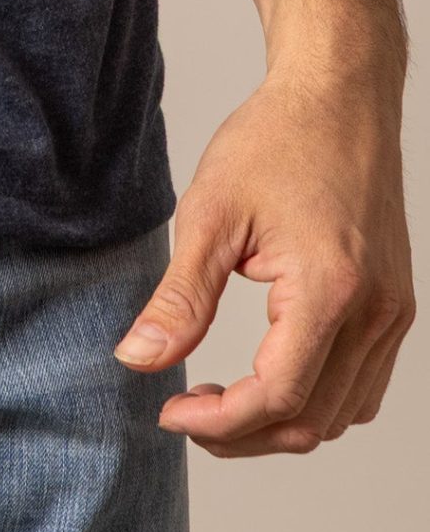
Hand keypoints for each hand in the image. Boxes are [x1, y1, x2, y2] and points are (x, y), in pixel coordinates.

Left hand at [115, 64, 413, 455]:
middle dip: (242, 432)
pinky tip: (265, 375)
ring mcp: (392, 312)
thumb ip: (180, 298)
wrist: (338, 98)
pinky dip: (315, 400)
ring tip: (216, 397)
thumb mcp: (209, 214)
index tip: (169, 412)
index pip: (278, 396)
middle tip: (184, 410)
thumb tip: (138, 361)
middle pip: (311, 420)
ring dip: (278, 423)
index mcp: (330, 290)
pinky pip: (362, 386)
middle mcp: (374, 312)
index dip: (219, 422)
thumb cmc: (276, 141)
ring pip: (341, 414)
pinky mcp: (394, 306)